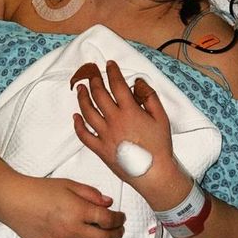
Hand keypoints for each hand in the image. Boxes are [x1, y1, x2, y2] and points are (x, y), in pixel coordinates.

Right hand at [0, 174, 125, 237]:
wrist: (14, 201)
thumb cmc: (38, 190)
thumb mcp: (68, 184)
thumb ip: (91, 193)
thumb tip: (108, 203)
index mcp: (77, 210)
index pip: (107, 219)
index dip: (118, 219)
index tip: (120, 217)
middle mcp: (71, 229)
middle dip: (116, 235)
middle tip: (120, 231)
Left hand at [72, 61, 187, 206]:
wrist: (153, 173)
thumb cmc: (159, 146)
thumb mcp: (161, 117)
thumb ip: (149, 96)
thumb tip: (137, 82)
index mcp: (130, 111)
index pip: (117, 85)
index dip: (112, 72)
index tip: (109, 64)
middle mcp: (114, 120)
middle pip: (99, 95)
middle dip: (94, 81)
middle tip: (92, 74)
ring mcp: (105, 135)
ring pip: (88, 112)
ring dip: (82, 98)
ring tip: (80, 89)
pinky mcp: (100, 149)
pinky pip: (84, 135)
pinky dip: (78, 125)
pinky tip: (76, 116)